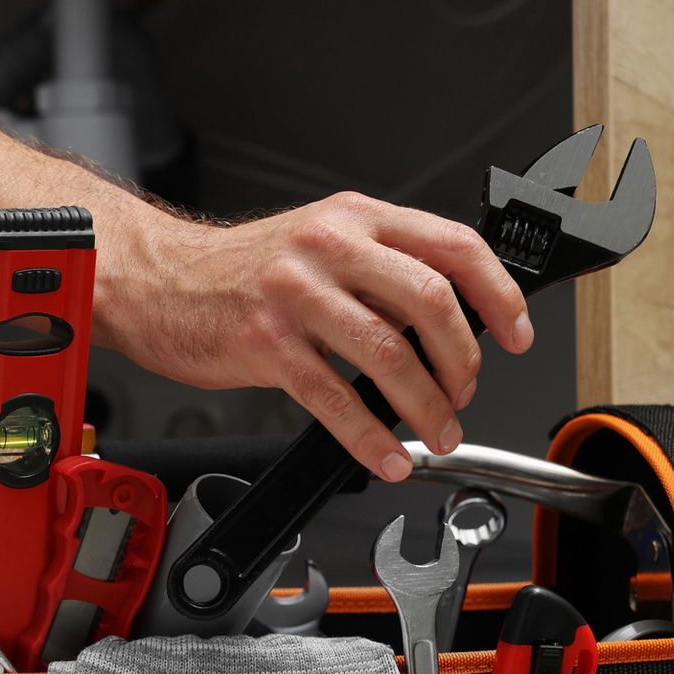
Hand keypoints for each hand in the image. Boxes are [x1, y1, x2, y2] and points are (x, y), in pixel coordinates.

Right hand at [102, 194, 531, 482]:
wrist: (156, 279)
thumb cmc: (241, 271)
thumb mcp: (320, 244)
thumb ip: (381, 269)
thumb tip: (448, 323)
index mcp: (357, 216)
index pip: (454, 245)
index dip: (499, 294)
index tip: (516, 335)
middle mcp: (330, 245)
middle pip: (431, 301)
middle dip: (464, 362)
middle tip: (465, 394)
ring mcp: (297, 293)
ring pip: (389, 354)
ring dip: (427, 407)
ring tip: (437, 433)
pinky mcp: (265, 341)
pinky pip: (334, 398)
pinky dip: (370, 437)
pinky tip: (385, 456)